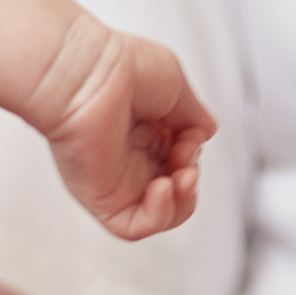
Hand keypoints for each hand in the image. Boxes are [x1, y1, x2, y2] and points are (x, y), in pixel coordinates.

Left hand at [40, 19, 214, 240]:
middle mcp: (130, 156)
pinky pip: (133, 227)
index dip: (193, 154)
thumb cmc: (121, 67)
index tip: (191, 136)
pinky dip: (158, 216)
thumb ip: (194, 116)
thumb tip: (206, 133)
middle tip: (186, 157)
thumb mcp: (177, 86)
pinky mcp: (102, 198)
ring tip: (180, 177)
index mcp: (145, 130)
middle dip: (190, 180)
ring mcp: (116, 179)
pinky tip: (163, 189)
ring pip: (159, 215)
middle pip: (174, 191)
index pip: (180, 160)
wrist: (88, 73)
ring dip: (182, 203)